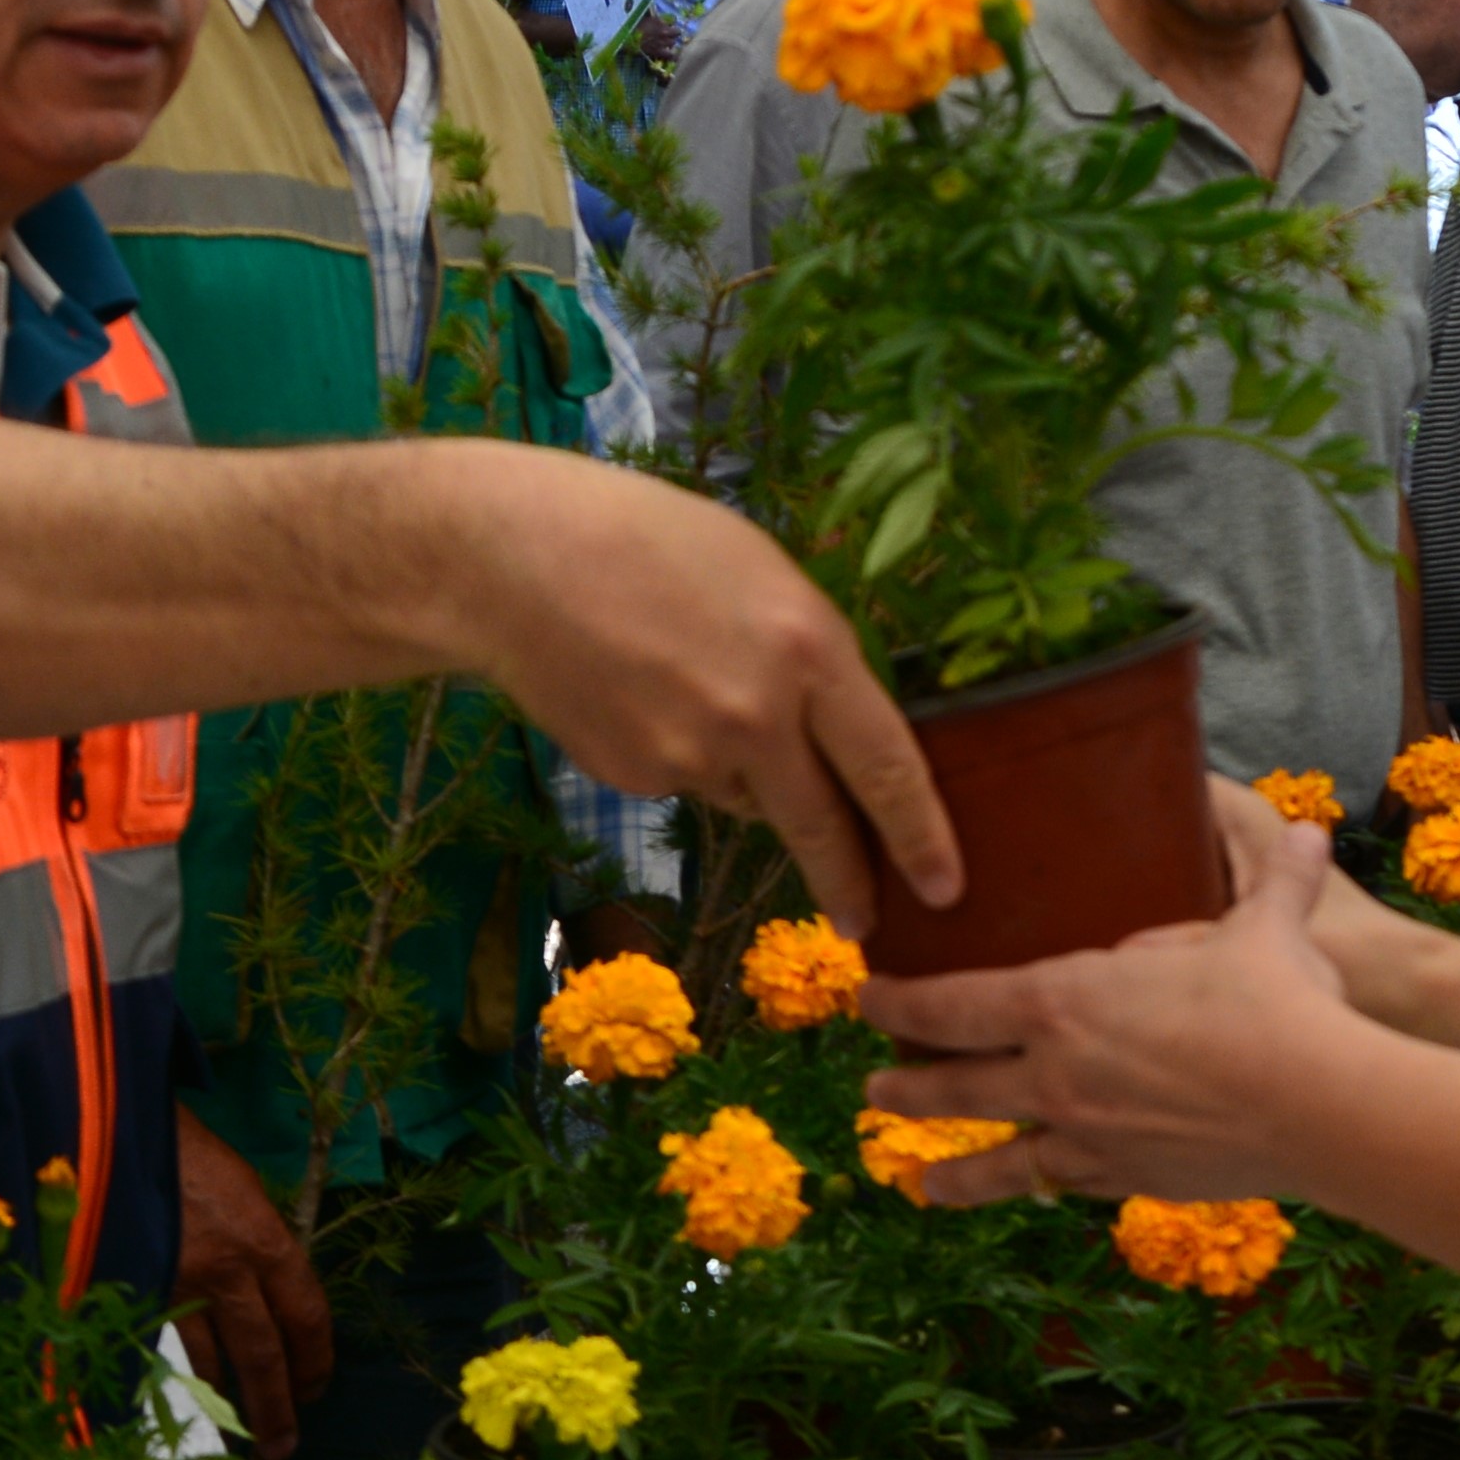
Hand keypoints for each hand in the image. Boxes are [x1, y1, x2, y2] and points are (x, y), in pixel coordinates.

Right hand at [164, 1114, 337, 1459]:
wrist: (115, 1130)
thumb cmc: (187, 1154)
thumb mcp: (244, 1191)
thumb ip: (261, 1247)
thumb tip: (271, 1297)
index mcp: (266, 1240)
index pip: (307, 1316)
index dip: (316, 1360)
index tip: (317, 1390)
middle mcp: (228, 1271)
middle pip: (263, 1355)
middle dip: (277, 1407)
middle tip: (283, 1447)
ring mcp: (177, 1287)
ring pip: (210, 1363)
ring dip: (226, 1403)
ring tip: (236, 1435)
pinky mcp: (134, 1295)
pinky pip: (165, 1348)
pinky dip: (180, 1376)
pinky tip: (188, 1397)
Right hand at [467, 465, 956, 929]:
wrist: (512, 563)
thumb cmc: (648, 539)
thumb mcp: (763, 574)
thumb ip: (810, 656)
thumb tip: (836, 730)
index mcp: (808, 650)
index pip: (887, 765)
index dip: (921, 834)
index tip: (947, 887)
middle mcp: (758, 719)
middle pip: (823, 824)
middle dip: (852, 881)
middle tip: (869, 921)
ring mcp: (690, 758)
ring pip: (750, 794)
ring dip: (749, 771)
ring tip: (692, 683)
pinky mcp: (636, 779)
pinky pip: (687, 783)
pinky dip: (683, 756)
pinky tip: (642, 694)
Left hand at [859, 820, 1359, 1204]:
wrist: (1316, 1107)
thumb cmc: (1276, 1005)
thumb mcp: (1265, 931)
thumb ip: (1273, 883)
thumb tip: (1309, 833)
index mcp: (1065, 1000)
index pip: (953, 1003)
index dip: (901, 1001)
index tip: (869, 997)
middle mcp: (1057, 1074)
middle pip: (956, 1084)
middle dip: (907, 1084)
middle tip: (874, 1087)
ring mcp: (1087, 1135)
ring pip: (998, 1156)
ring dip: (952, 1168)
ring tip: (920, 1180)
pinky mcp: (1128, 1180)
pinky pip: (1065, 1185)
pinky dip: (1038, 1188)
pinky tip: (1033, 1193)